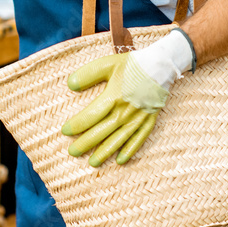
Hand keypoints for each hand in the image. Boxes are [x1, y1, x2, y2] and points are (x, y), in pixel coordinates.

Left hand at [61, 29, 192, 166]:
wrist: (162, 65)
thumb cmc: (133, 64)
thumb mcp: (107, 64)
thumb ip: (87, 74)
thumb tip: (70, 85)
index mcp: (113, 97)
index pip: (90, 116)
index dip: (76, 125)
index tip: (65, 132)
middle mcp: (125, 111)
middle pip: (102, 132)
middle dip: (86, 144)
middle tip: (72, 152)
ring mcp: (138, 118)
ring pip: (119, 139)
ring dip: (105, 152)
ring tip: (92, 162)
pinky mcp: (149, 120)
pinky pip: (139, 139)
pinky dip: (130, 150)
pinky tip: (120, 160)